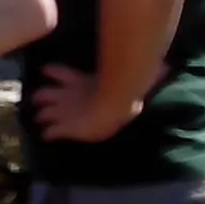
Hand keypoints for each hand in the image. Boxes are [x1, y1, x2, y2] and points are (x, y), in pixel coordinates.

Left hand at [31, 62, 151, 144]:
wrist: (116, 104)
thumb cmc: (124, 89)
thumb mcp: (134, 77)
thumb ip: (145, 71)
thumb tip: (168, 66)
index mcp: (79, 81)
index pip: (58, 72)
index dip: (51, 72)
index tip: (45, 71)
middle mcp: (67, 95)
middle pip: (44, 94)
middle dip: (39, 98)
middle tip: (36, 102)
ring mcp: (64, 112)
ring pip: (43, 113)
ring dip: (41, 117)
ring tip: (39, 121)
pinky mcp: (65, 127)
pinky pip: (51, 133)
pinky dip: (49, 135)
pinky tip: (47, 138)